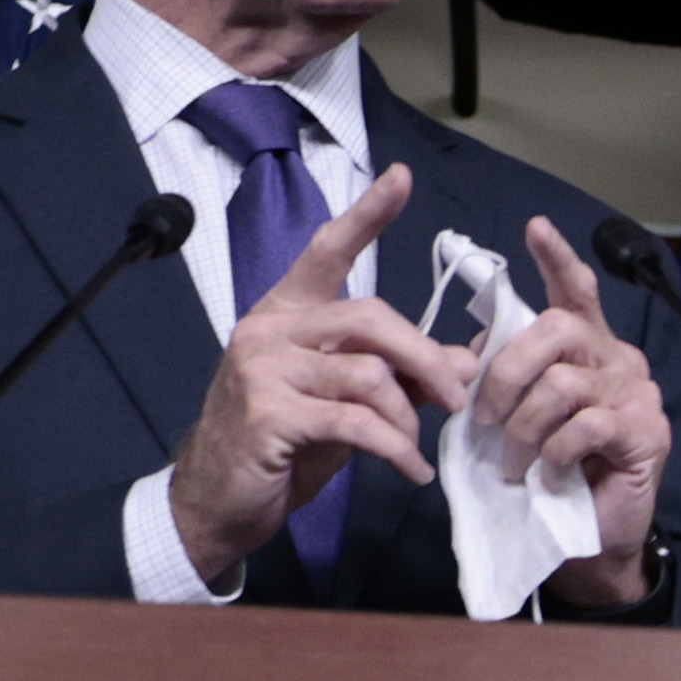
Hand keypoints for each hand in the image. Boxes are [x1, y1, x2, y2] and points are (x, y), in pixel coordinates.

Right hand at [168, 162, 463, 588]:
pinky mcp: (269, 414)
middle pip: (370, 318)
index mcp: (287, 313)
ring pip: (369, 373)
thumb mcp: (345, 405)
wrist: (216, 502)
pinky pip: (355, 422)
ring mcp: (264, 369)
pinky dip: (396, 449)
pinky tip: (411, 470)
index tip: (402, 178)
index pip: (328, 251)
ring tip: (415, 446)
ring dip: (408, 416)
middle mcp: (271, 328)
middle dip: (426, 359)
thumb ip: (397, 376)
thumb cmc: (282, 447)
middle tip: (457, 399)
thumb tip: (464, 361)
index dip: (367, 215)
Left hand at [470, 213, 671, 613]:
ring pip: (562, 384)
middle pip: (557, 330)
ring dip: (523, 427)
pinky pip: (585, 425)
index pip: (576, 290)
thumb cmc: (551, 474)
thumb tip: (467, 353)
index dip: (557, 259)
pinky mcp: (647, 432)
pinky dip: (555, 451)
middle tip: (483, 416)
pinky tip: (550, 471)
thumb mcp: (518, 418)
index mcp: (588, 348)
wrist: (588, 540)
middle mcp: (618, 360)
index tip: (535, 227)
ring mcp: (637, 394)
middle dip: (507, 370)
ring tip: (513, 460)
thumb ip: (504, 378)